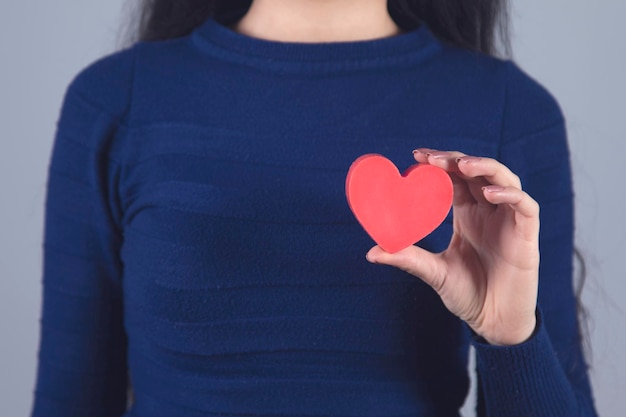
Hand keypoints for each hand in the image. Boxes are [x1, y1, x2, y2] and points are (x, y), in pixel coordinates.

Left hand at [366, 149, 539, 345]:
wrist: (494, 321)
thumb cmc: (468, 294)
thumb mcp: (434, 272)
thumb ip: (407, 258)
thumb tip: (371, 252)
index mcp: (467, 214)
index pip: (455, 178)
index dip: (440, 164)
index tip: (416, 156)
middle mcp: (488, 212)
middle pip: (477, 172)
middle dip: (456, 160)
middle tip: (431, 158)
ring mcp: (509, 220)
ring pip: (504, 180)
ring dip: (484, 167)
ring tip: (461, 165)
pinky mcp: (527, 235)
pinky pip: (525, 206)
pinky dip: (509, 195)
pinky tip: (488, 194)